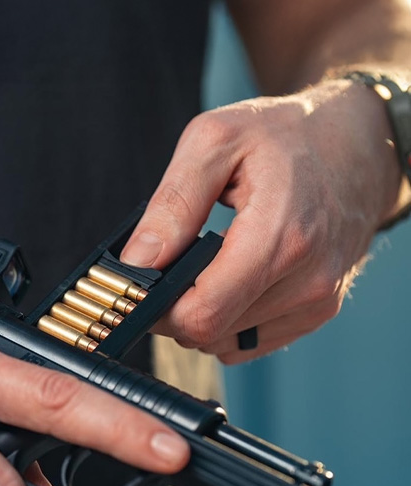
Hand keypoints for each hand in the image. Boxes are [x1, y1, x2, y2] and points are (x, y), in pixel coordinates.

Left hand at [120, 78, 403, 362]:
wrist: (358, 143)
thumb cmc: (286, 134)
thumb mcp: (215, 142)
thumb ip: (172, 205)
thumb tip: (136, 262)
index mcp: (280, 235)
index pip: (202, 314)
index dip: (157, 309)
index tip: (139, 285)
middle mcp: (307, 279)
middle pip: (209, 332)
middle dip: (172, 309)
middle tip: (166, 267)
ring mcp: (317, 300)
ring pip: (224, 342)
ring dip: (199, 313)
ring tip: (202, 264)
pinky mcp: (318, 311)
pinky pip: (247, 341)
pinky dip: (225, 319)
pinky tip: (228, 278)